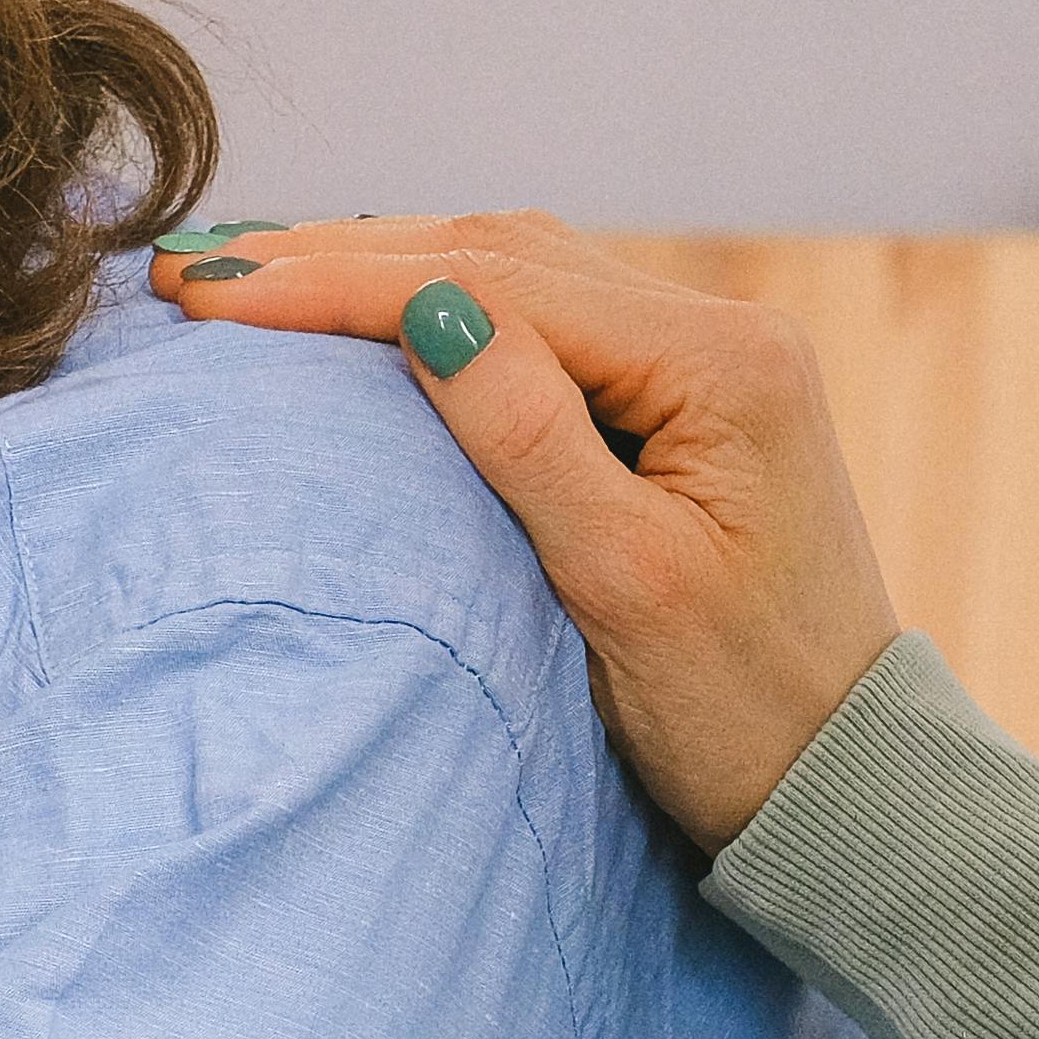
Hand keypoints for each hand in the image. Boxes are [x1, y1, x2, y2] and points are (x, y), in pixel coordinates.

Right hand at [152, 213, 902, 850]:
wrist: (846, 785)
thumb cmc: (743, 714)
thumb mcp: (623, 584)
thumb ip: (526, 433)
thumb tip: (423, 308)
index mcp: (720, 363)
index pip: (496, 284)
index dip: (341, 281)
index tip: (211, 291)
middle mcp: (721, 333)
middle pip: (501, 253)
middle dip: (340, 254)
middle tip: (193, 266)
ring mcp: (705, 362)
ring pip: (516, 274)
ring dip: (382, 265)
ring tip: (248, 273)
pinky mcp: (682, 404)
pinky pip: (541, 323)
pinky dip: (437, 306)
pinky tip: (362, 311)